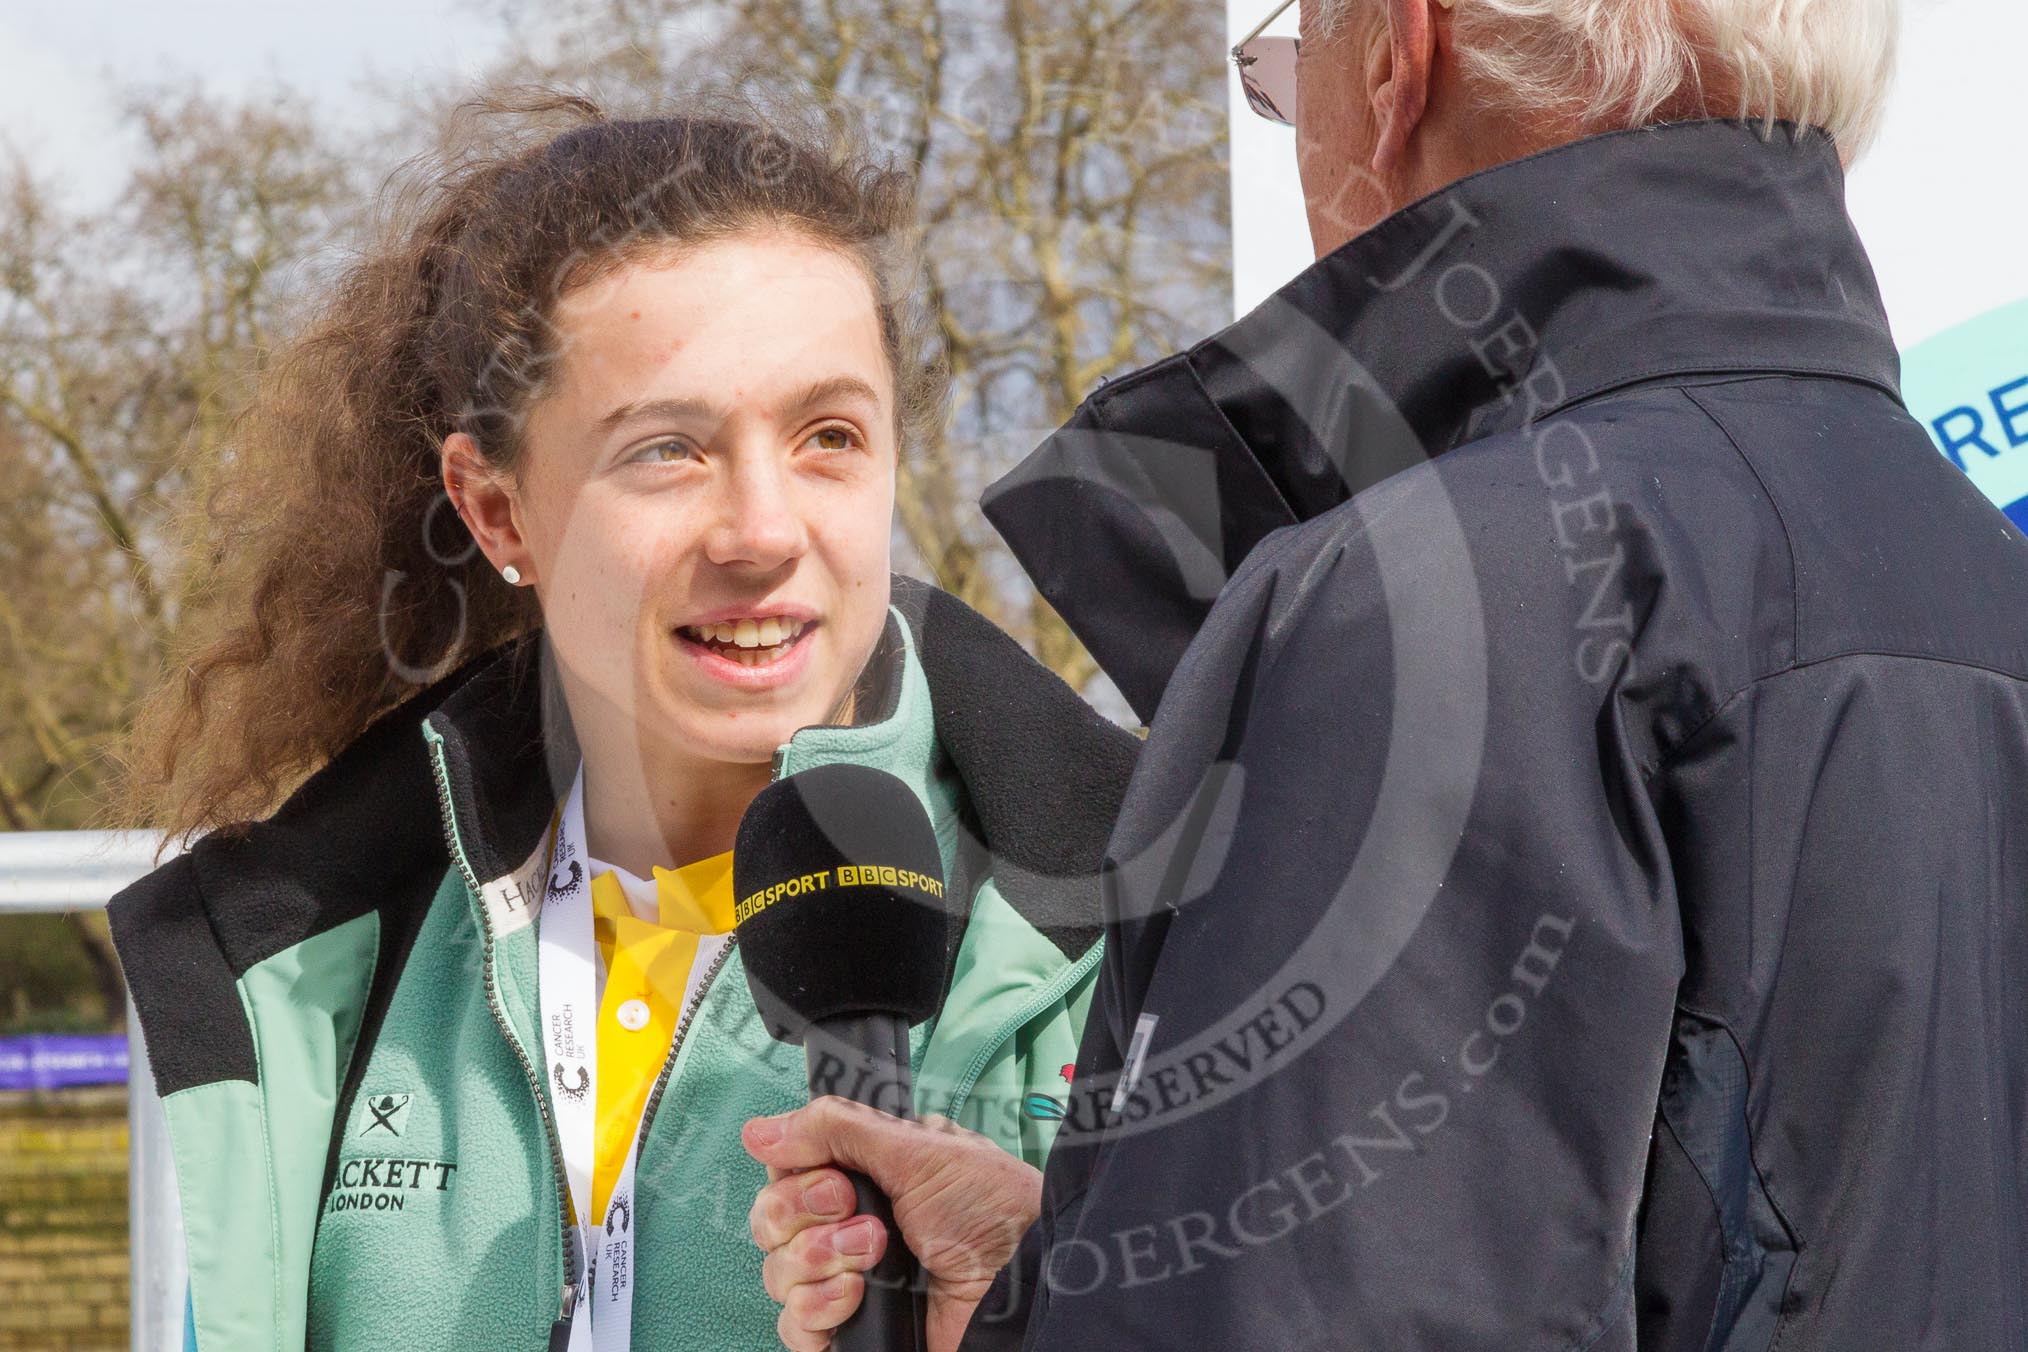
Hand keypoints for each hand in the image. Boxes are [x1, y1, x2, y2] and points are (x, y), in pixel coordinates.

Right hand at [743, 1096, 1041, 1351]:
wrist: (1022, 1286)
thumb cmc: (991, 1210)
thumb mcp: (918, 1148)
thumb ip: (836, 1128)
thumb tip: (759, 1130)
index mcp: (865, 1173)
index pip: (785, 1169)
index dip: (795, 1176)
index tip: (836, 1180)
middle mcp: (849, 1222)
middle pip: (771, 1219)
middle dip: (806, 1217)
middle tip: (861, 1217)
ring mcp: (848, 1277)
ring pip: (777, 1272)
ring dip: (820, 1262)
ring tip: (874, 1259)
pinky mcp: (852, 1329)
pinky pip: (793, 1327)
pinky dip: (816, 1313)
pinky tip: (855, 1300)